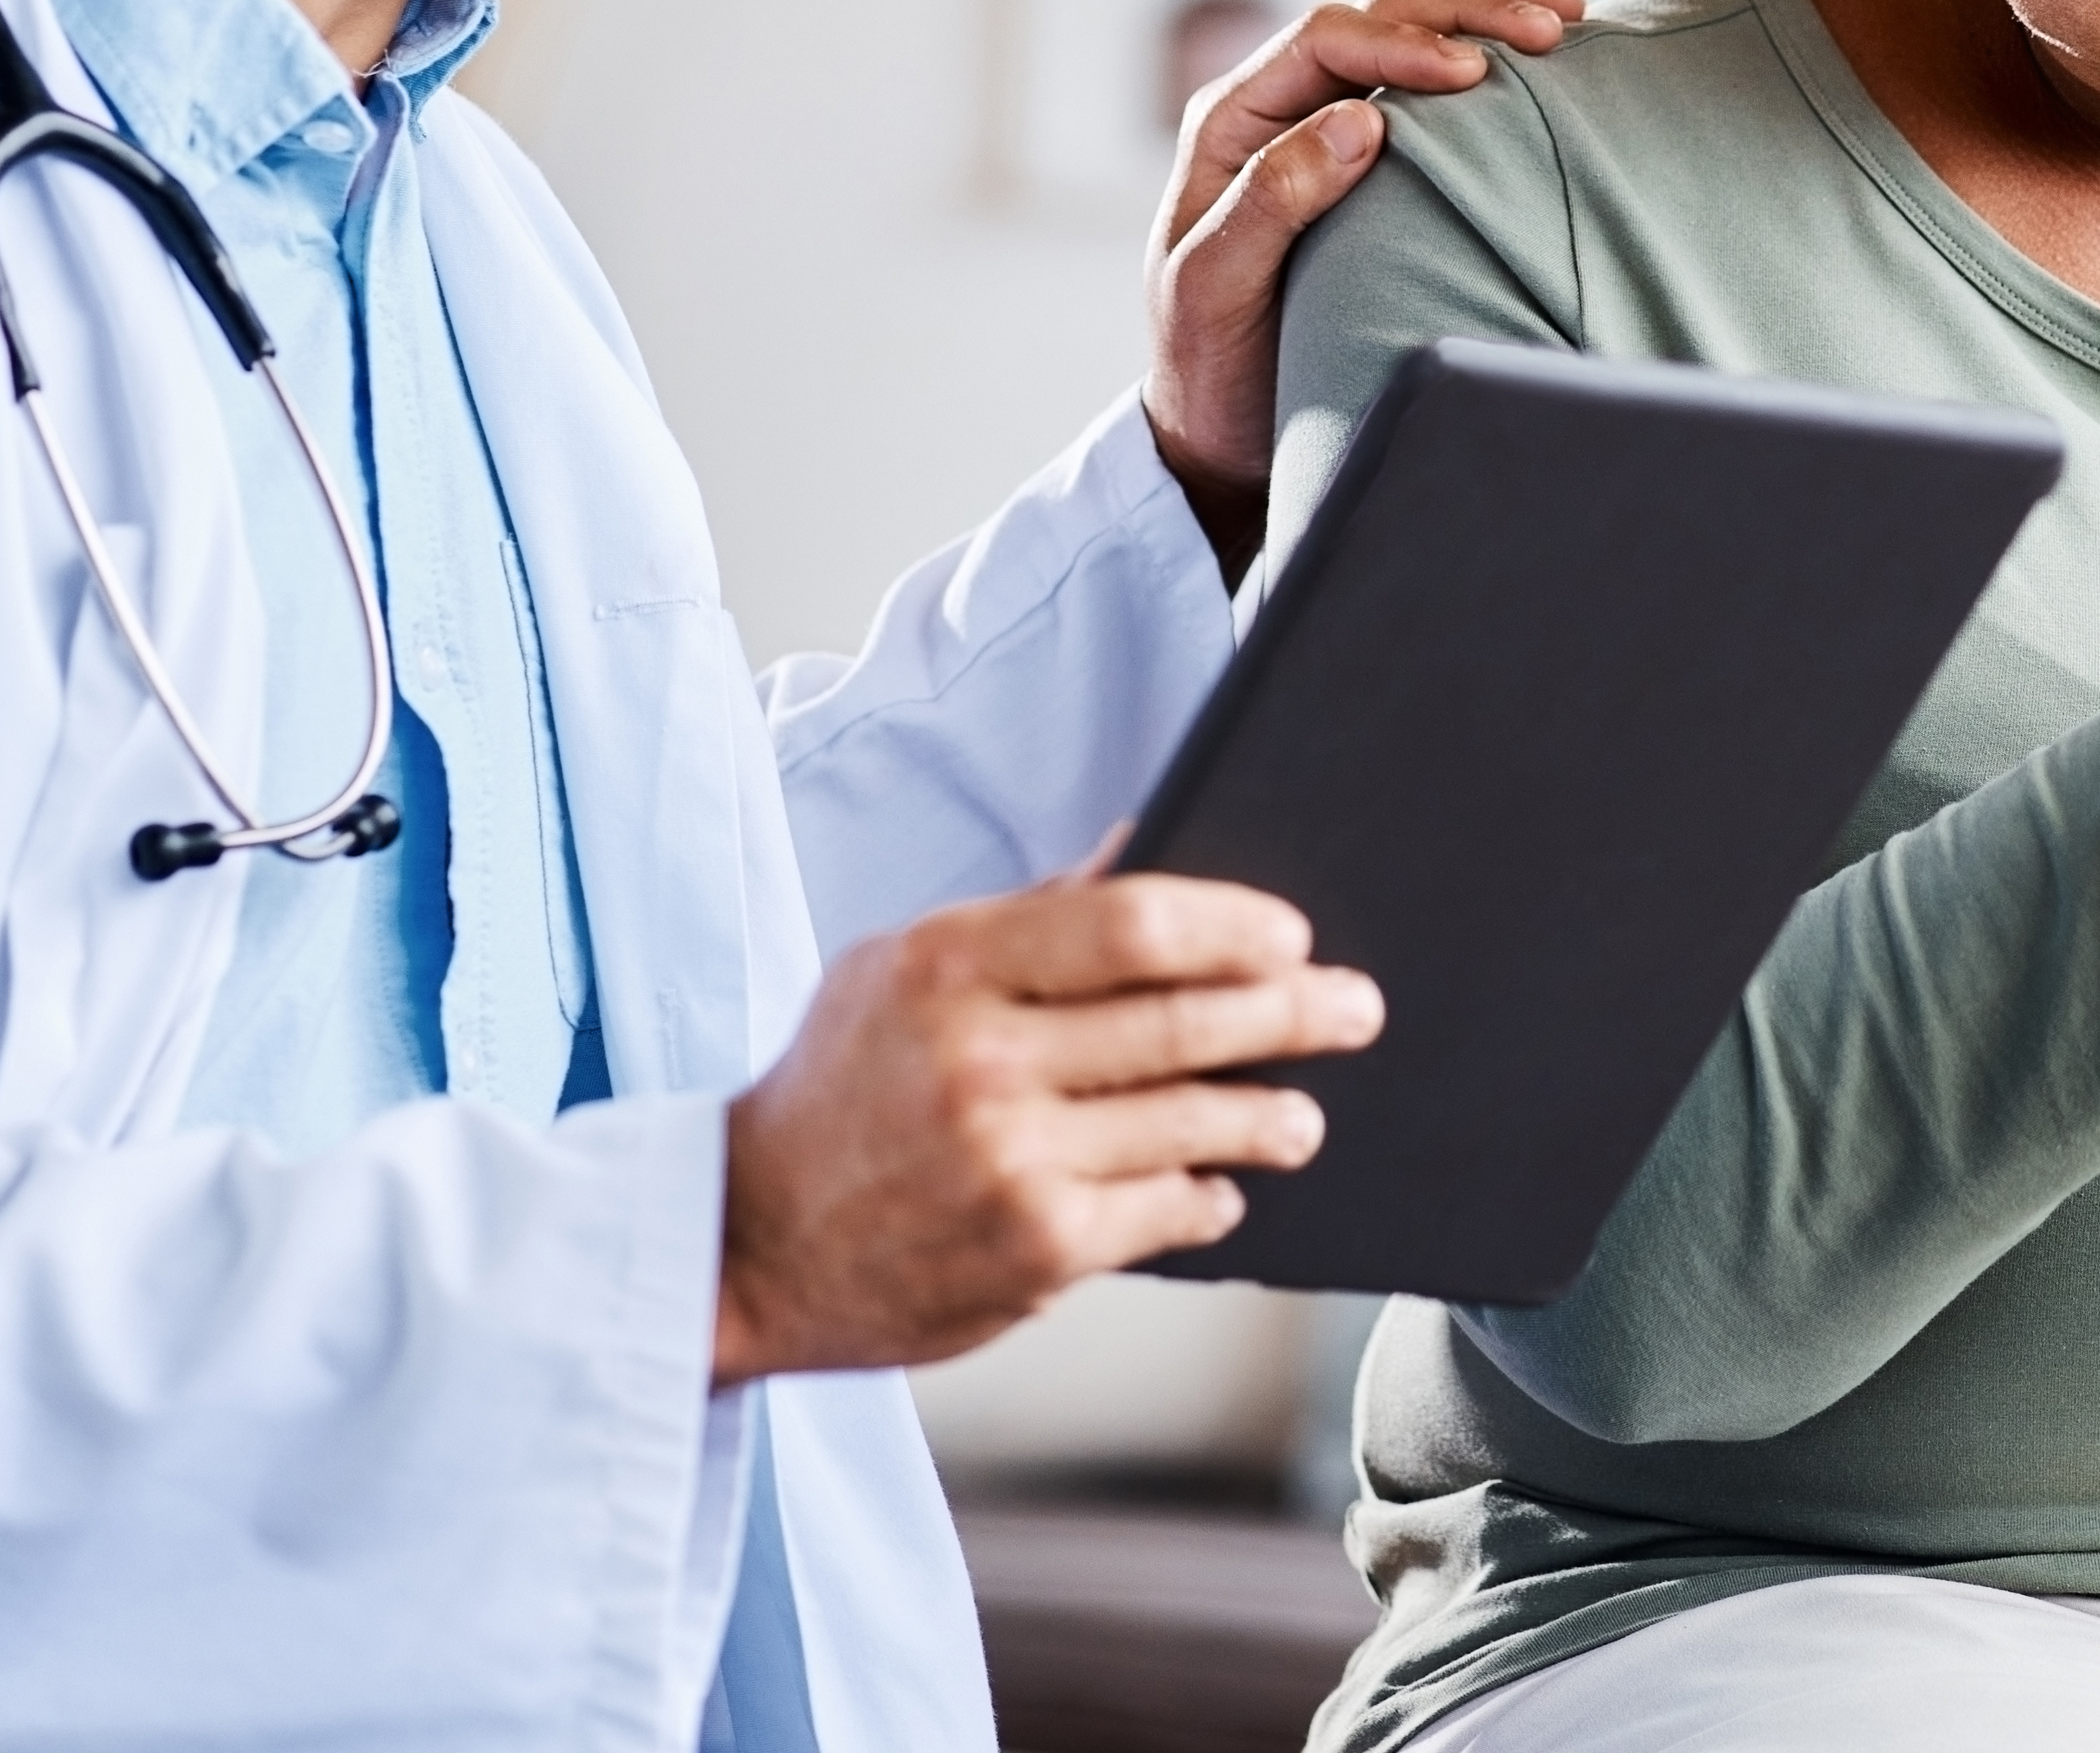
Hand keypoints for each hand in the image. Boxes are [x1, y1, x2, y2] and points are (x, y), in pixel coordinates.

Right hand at [710, 869, 1383, 1384]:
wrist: (744, 1242)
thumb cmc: (836, 1090)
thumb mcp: (898, 970)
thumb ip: (1025, 917)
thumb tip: (1139, 848)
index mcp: (950, 964)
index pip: (1132, 924)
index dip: (1232, 924)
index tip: (1289, 935)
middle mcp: (983, 1058)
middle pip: (1183, 1019)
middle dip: (1294, 1011)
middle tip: (1355, 1006)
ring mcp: (1013, 1160)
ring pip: (1192, 1122)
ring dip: (1270, 1114)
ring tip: (1302, 1113)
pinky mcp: (1036, 1251)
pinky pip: (1162, 1211)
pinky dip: (1206, 1197)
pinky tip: (1223, 1189)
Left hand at [1142, 0, 1579, 578]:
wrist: (1217, 426)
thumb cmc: (1208, 363)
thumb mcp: (1216, 286)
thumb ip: (1272, 199)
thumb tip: (1360, 119)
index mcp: (1231, 120)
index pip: (1323, 41)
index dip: (1401, 44)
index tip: (1473, 73)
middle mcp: (1279, 107)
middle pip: (1376, 18)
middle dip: (1464, 14)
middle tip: (1549, 28)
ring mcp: (1326, 127)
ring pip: (1410, 38)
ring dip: (1485, 21)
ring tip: (1565, 16)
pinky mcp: (1371, 160)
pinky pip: (1429, 92)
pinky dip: (1488, 64)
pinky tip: (1545, 61)